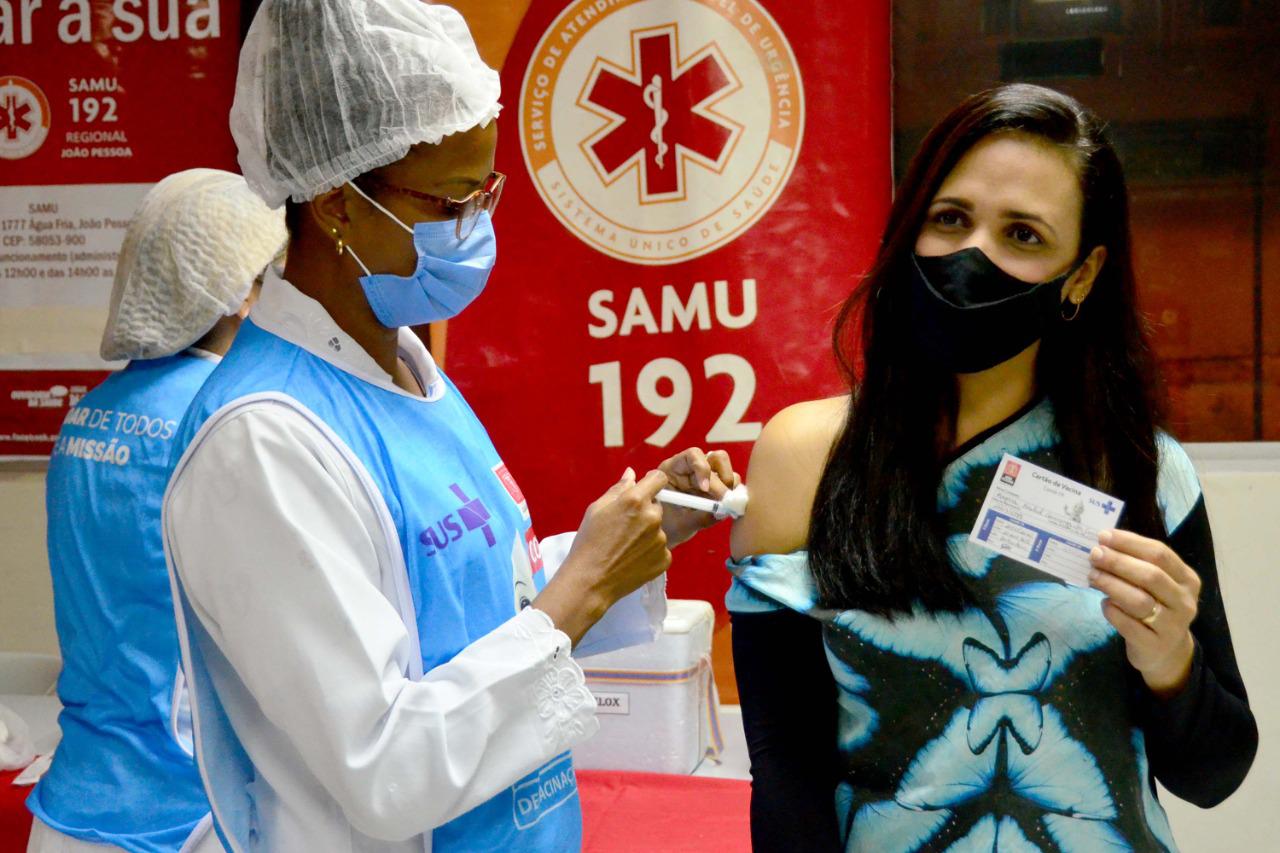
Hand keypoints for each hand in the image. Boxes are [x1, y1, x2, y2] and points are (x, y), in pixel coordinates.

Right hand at [533, 468, 669, 644]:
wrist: (591, 580)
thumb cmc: (589, 542)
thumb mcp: (597, 509)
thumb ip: (618, 489)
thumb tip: (631, 474)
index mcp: (635, 500)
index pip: (658, 479)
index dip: (652, 481)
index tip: (646, 488)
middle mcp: (652, 517)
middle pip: (657, 506)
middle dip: (645, 511)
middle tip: (625, 527)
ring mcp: (661, 540)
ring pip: (658, 529)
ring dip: (647, 533)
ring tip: (625, 546)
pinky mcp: (665, 559)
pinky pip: (660, 548)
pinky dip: (650, 552)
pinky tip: (632, 558)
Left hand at [657, 447, 741, 546]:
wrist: (668, 534)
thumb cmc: (667, 526)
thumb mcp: (680, 524)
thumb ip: (699, 517)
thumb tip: (722, 511)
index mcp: (674, 469)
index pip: (692, 455)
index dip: (702, 468)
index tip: (704, 489)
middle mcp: (692, 468)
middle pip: (716, 458)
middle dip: (723, 480)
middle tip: (724, 501)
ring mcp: (706, 476)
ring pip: (726, 469)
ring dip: (730, 486)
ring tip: (726, 504)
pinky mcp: (717, 488)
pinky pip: (732, 484)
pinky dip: (735, 495)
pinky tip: (728, 508)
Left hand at [1089, 528, 1200, 697]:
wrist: (1166, 653)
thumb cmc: (1156, 608)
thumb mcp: (1157, 586)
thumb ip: (1138, 565)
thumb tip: (1104, 544)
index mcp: (1187, 579)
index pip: (1160, 554)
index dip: (1130, 543)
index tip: (1104, 536)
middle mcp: (1184, 601)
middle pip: (1150, 575)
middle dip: (1118, 562)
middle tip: (1094, 555)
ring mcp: (1172, 626)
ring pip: (1139, 600)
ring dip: (1111, 585)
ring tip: (1093, 576)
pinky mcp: (1155, 645)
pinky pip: (1129, 625)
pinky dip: (1112, 611)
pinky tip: (1104, 604)